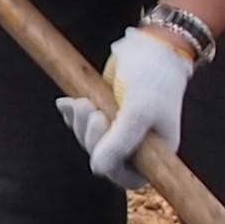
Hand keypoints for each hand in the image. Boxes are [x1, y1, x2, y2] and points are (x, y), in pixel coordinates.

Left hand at [55, 24, 195, 187]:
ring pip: (91, 141)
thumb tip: (97, 169)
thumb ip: (120, 142)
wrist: (150, 46)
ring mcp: (120, 128)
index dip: (111, 166)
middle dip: (90, 136)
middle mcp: (138, 144)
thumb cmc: (153, 79)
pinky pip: (83, 124)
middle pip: (104, 158)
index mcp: (156, 151)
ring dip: (80, 123)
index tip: (102, 137)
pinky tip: (68, 103)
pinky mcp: (106, 112)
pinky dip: (74, 114)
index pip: (129, 177)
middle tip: (91, 110)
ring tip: (82, 102)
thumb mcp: (138, 112)